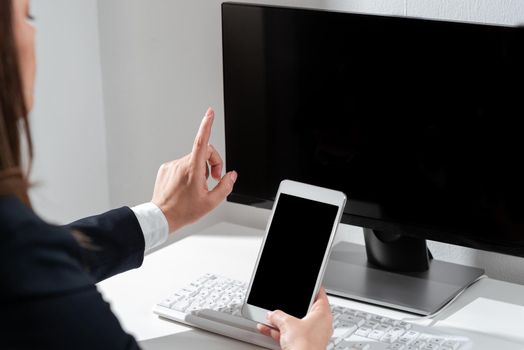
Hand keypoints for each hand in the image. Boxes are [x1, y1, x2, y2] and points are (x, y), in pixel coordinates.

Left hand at [151, 108, 236, 232]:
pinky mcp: (165, 169)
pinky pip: (182, 164)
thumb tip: (231, 175)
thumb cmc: (184, 211)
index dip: (207, 125)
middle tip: (215, 178)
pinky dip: (189, 172)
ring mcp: (172, 165)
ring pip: (193, 159)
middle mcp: (181, 164)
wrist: (161, 217)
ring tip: (198, 186)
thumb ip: (225, 186)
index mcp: (193, 170)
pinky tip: (186, 186)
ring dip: (201, 169)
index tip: (210, 113)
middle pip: (204, 153)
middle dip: (213, 162)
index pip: (202, 142)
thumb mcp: (211, 203)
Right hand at [257, 288, 332, 349]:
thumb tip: (272, 314)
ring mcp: (313, 335)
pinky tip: (266, 328)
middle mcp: (321, 324)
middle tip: (281, 301)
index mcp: (323, 313)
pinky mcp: (305, 345)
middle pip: (304, 309)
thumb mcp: (287, 323)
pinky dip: (280, 331)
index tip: (307, 282)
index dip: (312, 286)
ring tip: (269, 316)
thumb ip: (278, 315)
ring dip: (281, 320)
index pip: (320, 294)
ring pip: (296, 323)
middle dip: (289, 307)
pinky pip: (291, 334)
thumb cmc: (305, 345)